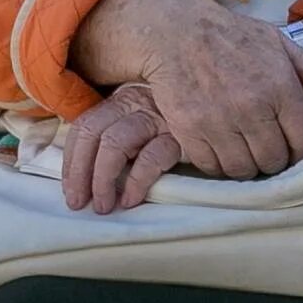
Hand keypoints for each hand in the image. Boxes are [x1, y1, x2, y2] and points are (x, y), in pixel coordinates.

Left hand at [62, 82, 179, 213]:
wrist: (232, 115)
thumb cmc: (186, 121)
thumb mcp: (150, 117)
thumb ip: (124, 128)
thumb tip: (86, 168)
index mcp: (126, 97)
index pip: (85, 125)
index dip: (72, 161)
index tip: (71, 191)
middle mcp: (139, 101)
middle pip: (93, 133)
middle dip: (79, 173)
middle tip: (79, 203)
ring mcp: (162, 115)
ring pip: (115, 143)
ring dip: (102, 180)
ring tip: (104, 206)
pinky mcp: (185, 133)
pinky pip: (151, 157)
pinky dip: (136, 182)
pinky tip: (133, 199)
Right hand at [72, 0, 302, 180]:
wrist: (176, 32)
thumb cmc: (230, 35)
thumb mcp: (275, 40)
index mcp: (281, 87)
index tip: (297, 149)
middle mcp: (252, 108)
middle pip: (274, 160)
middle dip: (275, 160)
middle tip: (268, 152)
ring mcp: (219, 122)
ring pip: (243, 169)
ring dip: (246, 166)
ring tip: (245, 153)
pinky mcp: (189, 130)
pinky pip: (211, 166)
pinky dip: (217, 165)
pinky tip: (220, 150)